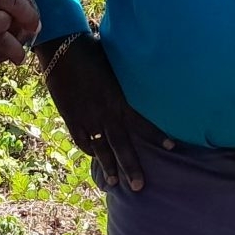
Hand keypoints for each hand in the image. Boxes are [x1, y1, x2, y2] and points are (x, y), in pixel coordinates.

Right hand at [41, 35, 172, 191]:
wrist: (62, 48)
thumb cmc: (91, 49)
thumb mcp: (115, 65)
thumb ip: (127, 80)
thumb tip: (143, 76)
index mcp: (118, 99)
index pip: (142, 123)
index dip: (157, 135)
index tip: (173, 147)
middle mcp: (104, 113)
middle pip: (121, 146)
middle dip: (131, 167)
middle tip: (139, 187)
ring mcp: (86, 117)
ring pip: (100, 149)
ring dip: (108, 167)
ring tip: (114, 184)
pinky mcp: (71, 117)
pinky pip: (82, 139)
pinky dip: (89, 149)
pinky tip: (94, 157)